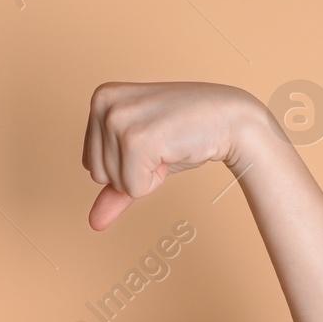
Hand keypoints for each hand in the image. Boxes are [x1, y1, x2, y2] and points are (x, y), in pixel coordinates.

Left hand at [81, 81, 270, 230]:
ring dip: (147, 176)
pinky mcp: (136, 139)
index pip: (91, 164)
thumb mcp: (143, 156)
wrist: (231, 120)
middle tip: (162, 145)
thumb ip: (115, 186)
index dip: (126, 165)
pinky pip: (133, 189)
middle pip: (98, 175)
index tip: (153, 140)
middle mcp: (104, 103)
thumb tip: (94, 223)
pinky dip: (156, 181)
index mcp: (101, 98)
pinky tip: (172, 152)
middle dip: (134, 172)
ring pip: (115, 183)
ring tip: (168, 146)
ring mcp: (118, 119)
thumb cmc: (187, 134)